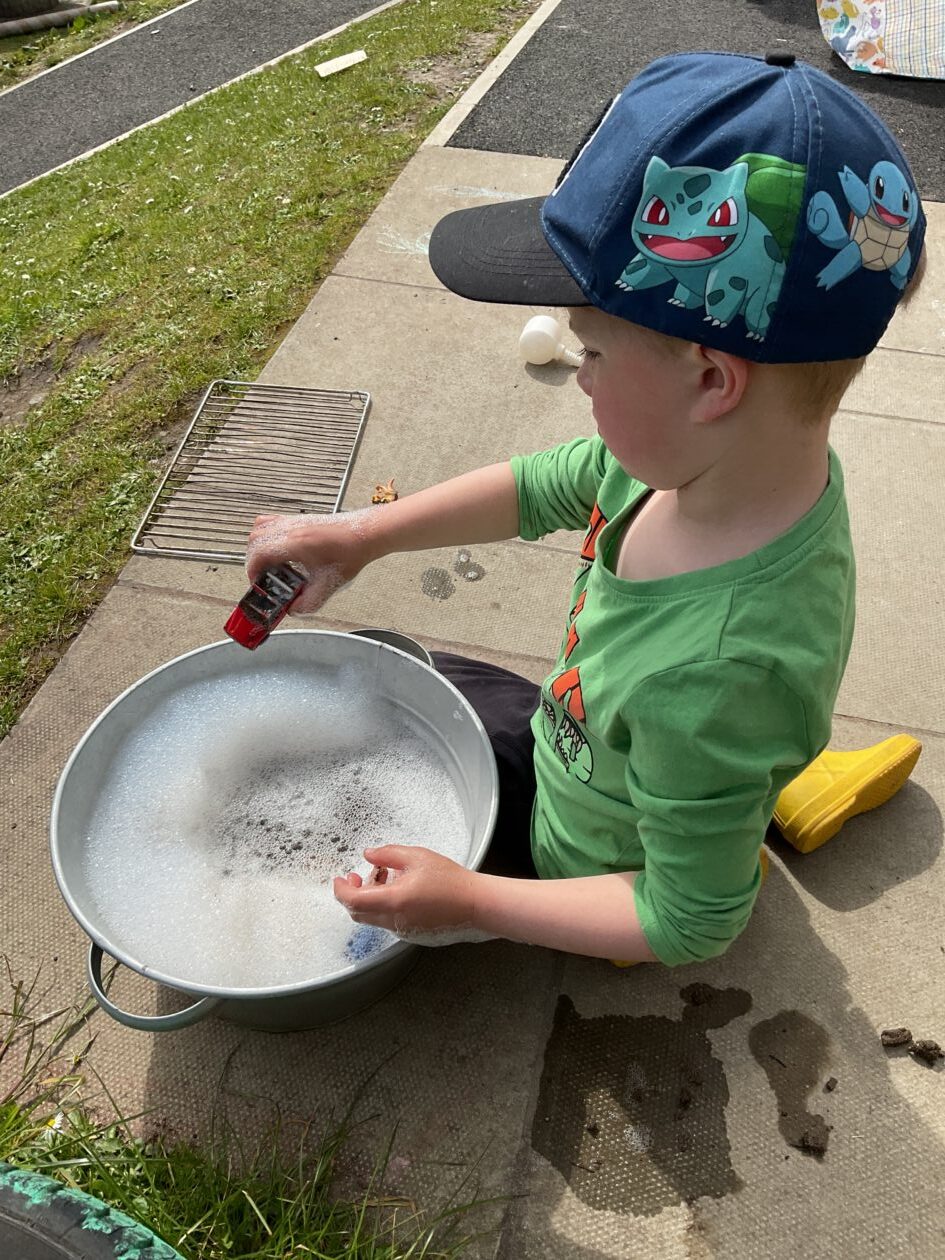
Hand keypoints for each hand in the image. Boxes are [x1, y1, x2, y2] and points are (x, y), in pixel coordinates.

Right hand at [246, 509, 373, 614]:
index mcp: (295, 543)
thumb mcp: (328, 585)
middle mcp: (291, 528)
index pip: (258, 554)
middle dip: (253, 561)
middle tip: (263, 577)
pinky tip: (282, 552)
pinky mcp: (299, 519)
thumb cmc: (351, 552)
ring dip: (258, 547)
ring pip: (260, 528)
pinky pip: (272, 522)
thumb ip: (309, 603)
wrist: (365, 534)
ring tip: (270, 564)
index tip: (258, 583)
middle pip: (254, 540)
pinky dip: (268, 537)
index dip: (252, 571)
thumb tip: (293, 609)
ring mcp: (294, 521)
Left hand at [333, 845, 479, 938]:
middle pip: (358, 914)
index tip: (339, 879)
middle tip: (358, 877)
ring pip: (374, 918)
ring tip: (388, 879)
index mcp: (393, 902)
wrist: (476, 906)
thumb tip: (369, 854)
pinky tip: (402, 892)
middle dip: (352, 895)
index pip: (352, 901)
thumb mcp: (418, 857)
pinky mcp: (413, 937)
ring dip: (371, 900)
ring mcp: (403, 932)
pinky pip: (389, 923)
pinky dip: (386, 908)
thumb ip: (388, 854)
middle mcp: (395, 922)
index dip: (340, 890)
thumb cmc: (452, 882)